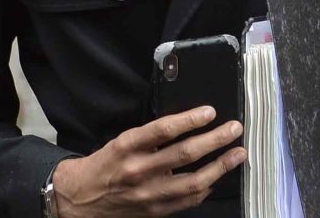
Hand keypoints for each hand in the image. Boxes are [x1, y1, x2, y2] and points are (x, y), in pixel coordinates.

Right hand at [52, 106, 244, 216]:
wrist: (81, 198)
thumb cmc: (108, 164)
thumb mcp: (124, 140)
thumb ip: (153, 135)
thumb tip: (191, 123)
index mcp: (129, 146)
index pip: (164, 129)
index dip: (190, 119)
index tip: (211, 111)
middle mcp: (139, 170)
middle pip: (185, 153)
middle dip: (215, 140)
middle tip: (234, 129)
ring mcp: (148, 194)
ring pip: (193, 181)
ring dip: (220, 166)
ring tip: (237, 154)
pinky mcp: (155, 211)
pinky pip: (188, 200)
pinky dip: (206, 187)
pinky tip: (218, 177)